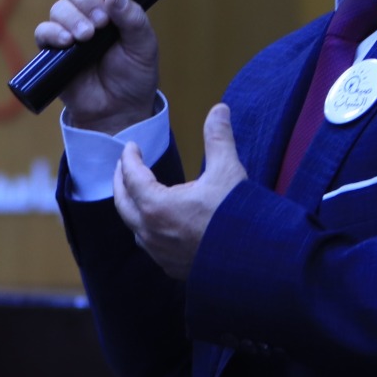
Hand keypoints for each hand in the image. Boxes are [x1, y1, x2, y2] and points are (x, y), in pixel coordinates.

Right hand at [32, 0, 159, 133]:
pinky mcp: (53, 50)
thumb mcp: (143, 46)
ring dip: (73, 17)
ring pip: (60, 7)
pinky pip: (43, 31)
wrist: (119, 111)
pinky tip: (67, 42)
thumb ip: (133, 18)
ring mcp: (70, 29)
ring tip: (87, 37)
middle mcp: (89, 12)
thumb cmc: (135, 76)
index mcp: (113, 5)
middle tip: (102, 23)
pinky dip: (53, 32)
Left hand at [113, 103, 247, 279]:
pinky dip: (146, 228)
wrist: (256, 262)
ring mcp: (159, 254)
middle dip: (121, 181)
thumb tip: (219, 108)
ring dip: (132, 207)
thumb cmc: (237, 216)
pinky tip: (157, 224)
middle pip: (123, 203)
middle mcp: (151, 233)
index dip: (129, 158)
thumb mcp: (227, 171)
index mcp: (157, 206)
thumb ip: (218, 138)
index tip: (131, 146)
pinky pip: (149, 245)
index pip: (132, 177)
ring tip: (137, 193)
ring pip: (134, 227)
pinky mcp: (172, 267)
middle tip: (123, 166)